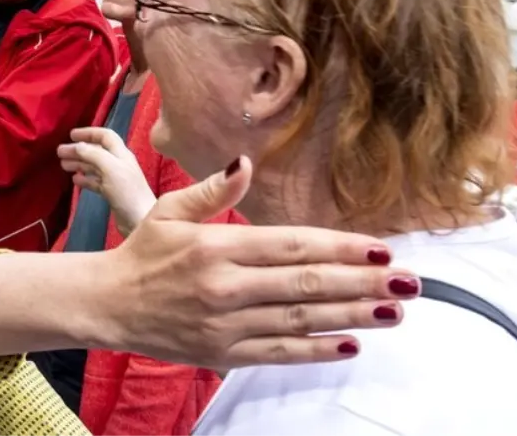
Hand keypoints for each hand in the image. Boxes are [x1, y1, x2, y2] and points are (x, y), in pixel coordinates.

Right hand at [58, 127, 155, 235]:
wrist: (140, 221)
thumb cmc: (127, 192)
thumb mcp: (110, 169)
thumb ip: (94, 154)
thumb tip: (77, 145)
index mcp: (121, 154)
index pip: (105, 136)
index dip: (89, 133)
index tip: (71, 135)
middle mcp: (118, 164)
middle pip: (96, 151)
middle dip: (78, 150)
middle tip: (60, 152)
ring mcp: (115, 179)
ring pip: (94, 166)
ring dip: (79, 163)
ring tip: (63, 165)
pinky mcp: (111, 193)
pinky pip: (95, 182)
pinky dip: (84, 179)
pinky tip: (75, 180)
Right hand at [100, 156, 414, 368]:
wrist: (106, 305)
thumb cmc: (141, 254)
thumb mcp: (169, 212)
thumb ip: (213, 191)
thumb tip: (245, 163)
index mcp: (216, 247)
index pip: (292, 245)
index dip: (341, 247)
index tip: (381, 249)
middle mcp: (225, 287)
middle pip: (307, 283)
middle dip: (363, 282)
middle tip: (410, 283)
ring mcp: (225, 324)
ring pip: (300, 320)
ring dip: (351, 315)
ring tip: (393, 310)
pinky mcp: (222, 353)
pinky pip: (278, 353)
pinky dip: (316, 350)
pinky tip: (351, 343)